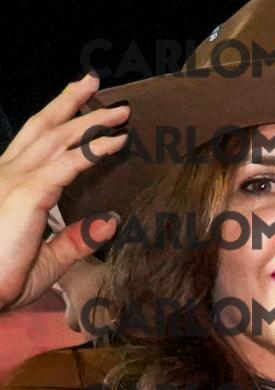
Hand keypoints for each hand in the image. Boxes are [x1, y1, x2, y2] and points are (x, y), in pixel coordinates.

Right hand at [0, 73, 128, 313]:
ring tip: (120, 110)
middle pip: (43, 129)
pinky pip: (67, 165)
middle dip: (71, 104)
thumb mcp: (48, 258)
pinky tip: (116, 142)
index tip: (84, 105)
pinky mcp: (26, 194)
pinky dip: (93, 150)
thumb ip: (76, 239)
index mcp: (9, 186)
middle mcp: (8, 175)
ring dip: (91, 121)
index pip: (36, 144)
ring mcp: (15, 181)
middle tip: (95, 83)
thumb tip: (111, 221)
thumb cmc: (3, 279)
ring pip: (58, 139)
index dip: (60, 121)